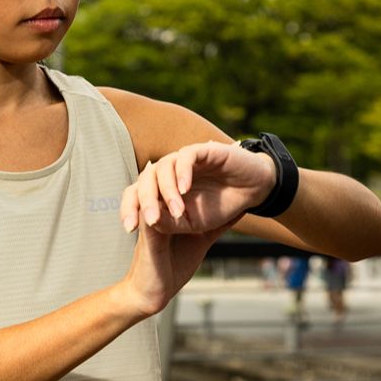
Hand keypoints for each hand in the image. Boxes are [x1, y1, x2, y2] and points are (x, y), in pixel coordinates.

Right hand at [117, 141, 276, 318]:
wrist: (156, 292)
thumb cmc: (175, 266)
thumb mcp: (203, 240)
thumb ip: (217, 223)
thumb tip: (239, 211)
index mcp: (169, 205)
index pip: (180, 176)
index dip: (196, 163)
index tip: (218, 148)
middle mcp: (156, 204)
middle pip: (167, 171)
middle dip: (188, 160)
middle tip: (214, 148)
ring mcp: (148, 213)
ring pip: (155, 181)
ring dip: (178, 178)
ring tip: (202, 172)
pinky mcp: (145, 226)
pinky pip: (154, 203)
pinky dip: (166, 197)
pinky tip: (183, 193)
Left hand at [119, 140, 275, 235]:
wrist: (252, 191)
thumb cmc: (219, 206)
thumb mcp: (191, 223)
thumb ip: (169, 223)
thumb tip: (148, 220)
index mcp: (160, 189)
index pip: (135, 194)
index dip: (128, 209)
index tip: (129, 229)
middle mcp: (168, 171)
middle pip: (144, 180)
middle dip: (144, 201)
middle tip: (149, 220)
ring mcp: (183, 160)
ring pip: (162, 168)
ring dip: (167, 191)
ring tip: (177, 211)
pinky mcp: (202, 150)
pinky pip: (185, 157)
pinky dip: (183, 173)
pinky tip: (185, 189)